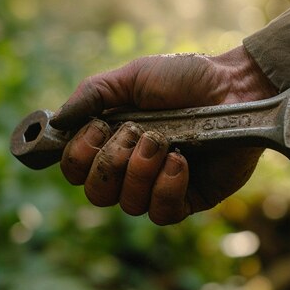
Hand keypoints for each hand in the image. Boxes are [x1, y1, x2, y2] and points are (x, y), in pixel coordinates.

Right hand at [51, 46, 276, 224]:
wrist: (233, 85)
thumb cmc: (184, 78)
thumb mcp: (133, 76)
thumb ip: (92, 95)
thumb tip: (56, 121)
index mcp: (112, 139)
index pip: (75, 169)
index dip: (78, 156)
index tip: (98, 128)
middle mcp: (131, 166)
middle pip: (96, 193)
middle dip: (111, 162)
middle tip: (138, 132)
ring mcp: (159, 184)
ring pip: (128, 204)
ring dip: (140, 170)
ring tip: (163, 142)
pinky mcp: (189, 198)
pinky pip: (161, 213)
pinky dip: (165, 187)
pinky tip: (180, 161)